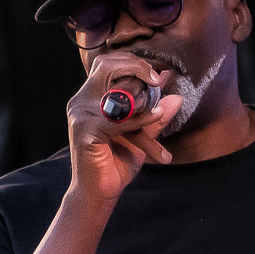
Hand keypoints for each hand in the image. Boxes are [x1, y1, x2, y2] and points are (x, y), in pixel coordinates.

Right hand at [64, 53, 181, 201]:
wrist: (101, 192)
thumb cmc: (117, 162)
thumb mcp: (142, 132)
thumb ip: (154, 111)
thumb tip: (174, 92)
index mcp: (91, 97)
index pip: (108, 62)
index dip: (133, 62)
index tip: (158, 75)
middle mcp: (81, 101)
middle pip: (107, 64)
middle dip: (136, 67)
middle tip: (157, 80)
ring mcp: (80, 114)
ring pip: (116, 92)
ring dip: (142, 99)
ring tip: (160, 110)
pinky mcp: (84, 130)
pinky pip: (118, 119)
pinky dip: (140, 119)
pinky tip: (156, 118)